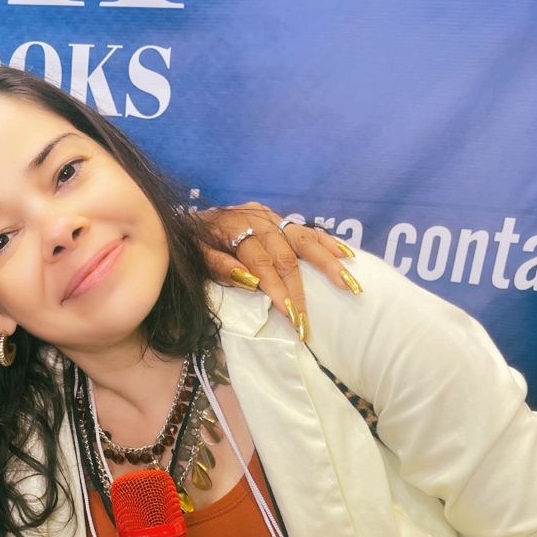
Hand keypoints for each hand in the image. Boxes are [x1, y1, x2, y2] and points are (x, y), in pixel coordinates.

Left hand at [197, 202, 360, 333]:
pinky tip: (346, 255)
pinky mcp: (280, 220)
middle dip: (299, 290)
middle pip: (286, 257)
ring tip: (347, 283)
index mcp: (236, 227)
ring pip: (305, 240)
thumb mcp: (194, 254)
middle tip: (307, 318)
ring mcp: (272, 218)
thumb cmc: (191, 241)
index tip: (289, 314)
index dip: (276, 289)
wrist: (189, 218)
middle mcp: (259, 220)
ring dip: (328, 263)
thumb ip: (218, 265)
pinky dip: (327, 243)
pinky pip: (307, 231)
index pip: (261, 263)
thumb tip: (250, 281)